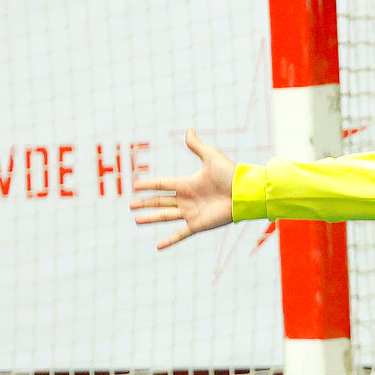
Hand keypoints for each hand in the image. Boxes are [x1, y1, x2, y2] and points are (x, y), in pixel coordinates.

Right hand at [130, 129, 235, 248]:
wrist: (244, 193)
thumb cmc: (230, 174)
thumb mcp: (210, 157)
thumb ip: (197, 146)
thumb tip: (189, 129)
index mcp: (187, 183)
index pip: (162, 184)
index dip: (149, 185)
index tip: (135, 186)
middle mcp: (187, 199)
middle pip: (160, 201)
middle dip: (145, 203)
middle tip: (131, 205)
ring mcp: (191, 213)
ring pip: (165, 216)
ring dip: (151, 218)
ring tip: (136, 220)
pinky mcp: (198, 225)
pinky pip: (181, 234)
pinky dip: (170, 240)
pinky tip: (158, 246)